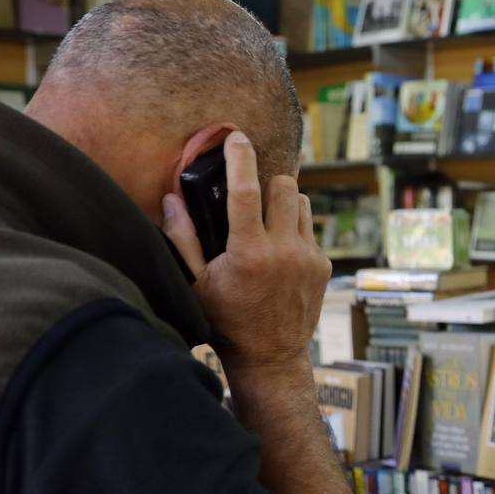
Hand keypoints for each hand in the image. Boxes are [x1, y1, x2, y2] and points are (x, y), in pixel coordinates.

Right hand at [162, 132, 330, 372]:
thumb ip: (182, 237)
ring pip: (301, 203)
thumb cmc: (226, 320)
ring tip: (266, 223)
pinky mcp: (322, 266)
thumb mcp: (195, 282)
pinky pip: (310, 229)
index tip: (236, 137)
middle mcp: (283, 250)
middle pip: (284, 186)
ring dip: (283, 204)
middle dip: (266, 183)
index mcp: (248, 252)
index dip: (240, 158)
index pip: (245, 190)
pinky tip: (279, 251)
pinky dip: (294, 229)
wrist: (270, 356)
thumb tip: (171, 198)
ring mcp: (308, 257)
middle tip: (251, 197)